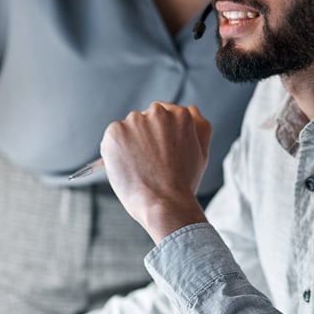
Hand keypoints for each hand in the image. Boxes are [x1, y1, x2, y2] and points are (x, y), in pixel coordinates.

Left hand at [101, 102, 211, 242]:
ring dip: (129, 144)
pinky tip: (127, 168)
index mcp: (180, 115)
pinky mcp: (115, 132)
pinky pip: (112, 139)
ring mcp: (135, 121)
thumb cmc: (184, 184)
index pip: (163, 116)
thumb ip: (200, 128)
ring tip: (139, 168)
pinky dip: (114, 152)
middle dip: (144, 137)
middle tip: (149, 163)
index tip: (159, 154)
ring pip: (128, 130)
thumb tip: (191, 109)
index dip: (159, 137)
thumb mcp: (201, 153)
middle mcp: (158, 112)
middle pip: (144, 120)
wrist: (166, 204)